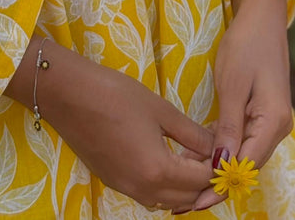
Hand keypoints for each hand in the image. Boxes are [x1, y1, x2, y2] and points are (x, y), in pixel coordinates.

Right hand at [7, 38, 213, 211]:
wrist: (68, 94)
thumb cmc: (115, 95)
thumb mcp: (159, 109)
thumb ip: (191, 133)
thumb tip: (215, 146)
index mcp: (157, 171)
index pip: (200, 181)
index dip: (217, 168)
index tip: (226, 149)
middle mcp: (142, 189)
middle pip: (186, 198)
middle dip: (204, 180)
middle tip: (212, 153)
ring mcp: (125, 188)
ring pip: (167, 201)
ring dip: (184, 186)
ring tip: (192, 156)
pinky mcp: (113, 182)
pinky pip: (148, 195)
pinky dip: (165, 185)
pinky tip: (168, 159)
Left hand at [191, 0, 293, 210]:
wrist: (261, 17)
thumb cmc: (246, 45)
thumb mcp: (232, 85)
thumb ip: (228, 127)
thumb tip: (220, 165)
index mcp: (273, 123)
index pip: (245, 167)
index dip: (220, 187)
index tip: (194, 204)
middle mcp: (277, 129)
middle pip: (246, 167)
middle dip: (216, 185)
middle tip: (183, 203)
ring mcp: (271, 122)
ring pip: (244, 156)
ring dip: (218, 172)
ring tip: (186, 190)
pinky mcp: (261, 115)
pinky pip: (243, 142)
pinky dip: (222, 154)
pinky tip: (200, 162)